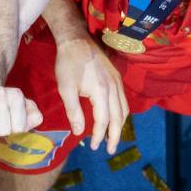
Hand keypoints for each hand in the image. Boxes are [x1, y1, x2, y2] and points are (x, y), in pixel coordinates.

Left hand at [53, 35, 127, 154]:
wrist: (76, 39)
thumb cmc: (67, 63)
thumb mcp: (66, 89)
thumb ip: (74, 112)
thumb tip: (79, 132)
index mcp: (101, 91)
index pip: (103, 120)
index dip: (99, 136)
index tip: (93, 146)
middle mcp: (114, 87)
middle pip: (119, 118)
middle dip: (115, 136)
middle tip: (109, 150)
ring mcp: (118, 82)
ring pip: (124, 109)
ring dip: (120, 126)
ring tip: (113, 138)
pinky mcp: (117, 78)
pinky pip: (123, 100)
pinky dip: (121, 113)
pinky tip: (115, 119)